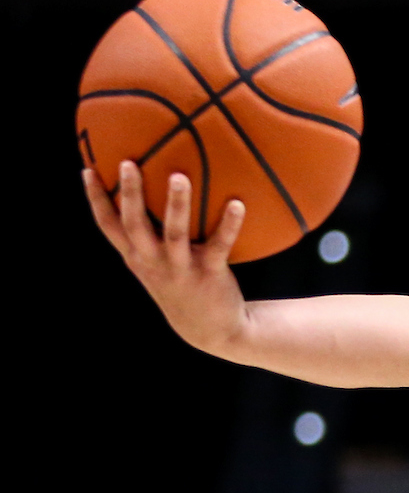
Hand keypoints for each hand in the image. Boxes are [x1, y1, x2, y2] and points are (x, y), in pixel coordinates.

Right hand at [83, 161, 248, 355]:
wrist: (210, 329)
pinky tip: (237, 203)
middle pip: (135, 225)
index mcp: (137, 257)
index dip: (96, 200)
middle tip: (128, 163)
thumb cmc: (182, 284)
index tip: (88, 169)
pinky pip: (220, 245)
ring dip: (176, 205)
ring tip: (179, 177)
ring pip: (174, 234)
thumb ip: (149, 237)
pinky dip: (229, 224)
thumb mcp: (157, 264)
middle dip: (131, 194)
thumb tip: (152, 192)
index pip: (109, 226)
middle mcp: (153, 262)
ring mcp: (181, 269)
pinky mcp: (210, 273)